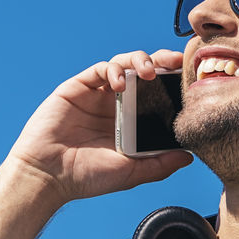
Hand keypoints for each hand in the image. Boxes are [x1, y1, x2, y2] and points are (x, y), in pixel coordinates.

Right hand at [6, 48, 191, 204]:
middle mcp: (117, 105)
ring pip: (125, 64)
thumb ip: (160, 164)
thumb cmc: (87, 178)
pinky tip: (121, 83)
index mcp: (131, 123)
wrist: (49, 175)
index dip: (173, 85)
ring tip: (148, 72)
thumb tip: (189, 155)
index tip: (190, 82)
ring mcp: (98, 94)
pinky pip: (101, 68)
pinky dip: (114, 69)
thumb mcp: (131, 173)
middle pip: (145, 74)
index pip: (158, 95)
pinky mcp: (79, 86)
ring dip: (140, 61)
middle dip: (162, 63)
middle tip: (176, 63)